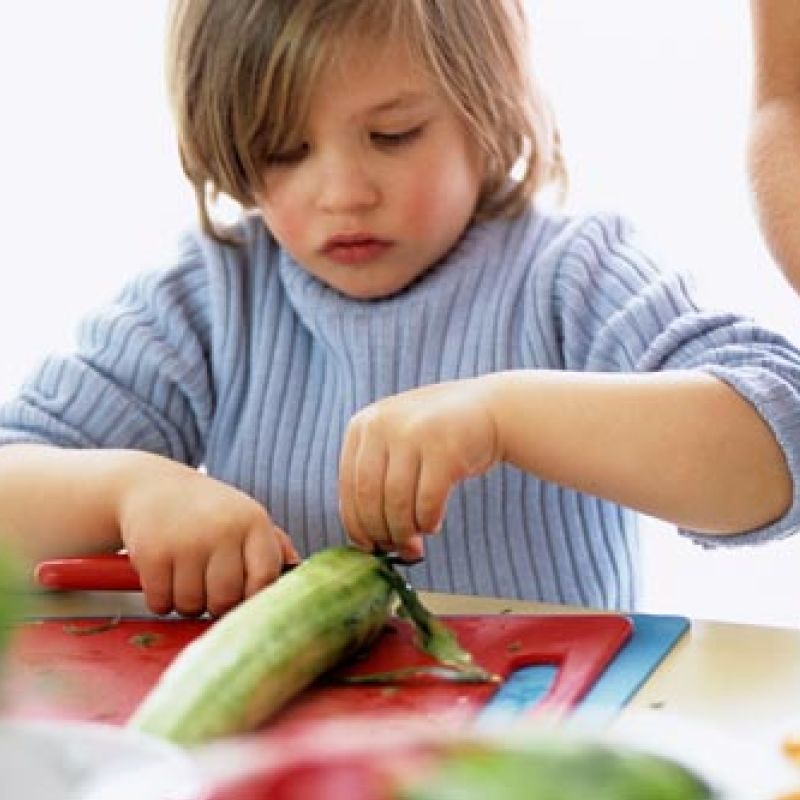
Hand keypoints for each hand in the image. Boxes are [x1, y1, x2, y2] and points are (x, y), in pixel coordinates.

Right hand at [115, 453, 298, 615]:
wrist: (149, 485)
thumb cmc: (206, 509)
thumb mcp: (244, 516)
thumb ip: (273, 546)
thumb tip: (299, 574)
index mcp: (253, 521)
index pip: (266, 578)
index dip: (254, 597)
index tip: (242, 594)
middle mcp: (223, 530)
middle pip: (226, 600)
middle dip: (215, 603)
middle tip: (207, 585)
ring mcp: (187, 542)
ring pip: (192, 605)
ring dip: (186, 602)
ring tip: (185, 576)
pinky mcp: (154, 553)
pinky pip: (162, 602)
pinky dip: (160, 599)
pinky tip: (163, 575)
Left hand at [339, 378, 500, 559]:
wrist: (491, 410)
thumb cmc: (439, 437)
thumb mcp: (396, 441)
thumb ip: (376, 475)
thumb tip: (362, 538)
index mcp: (363, 425)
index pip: (349, 485)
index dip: (356, 523)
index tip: (367, 546)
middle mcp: (383, 425)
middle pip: (369, 496)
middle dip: (380, 532)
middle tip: (395, 550)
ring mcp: (414, 434)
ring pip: (397, 502)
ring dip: (404, 532)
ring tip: (414, 543)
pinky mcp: (445, 449)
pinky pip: (427, 501)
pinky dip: (427, 521)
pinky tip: (432, 525)